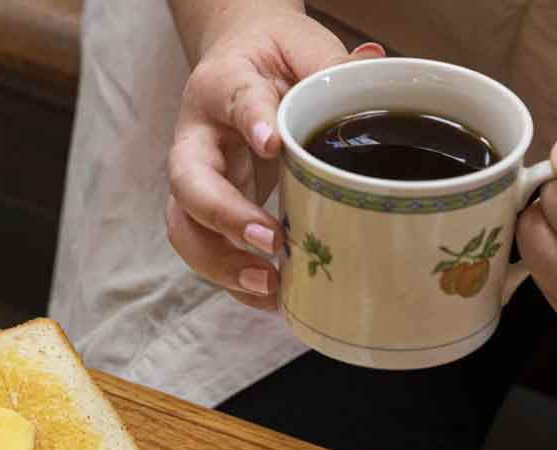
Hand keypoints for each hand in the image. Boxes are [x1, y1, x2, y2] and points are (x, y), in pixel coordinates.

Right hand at [165, 11, 382, 309]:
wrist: (238, 62)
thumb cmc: (270, 55)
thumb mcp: (300, 44)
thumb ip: (329, 62)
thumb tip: (370, 66)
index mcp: (220, 85)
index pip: (233, 100)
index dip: (251, 120)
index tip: (273, 141)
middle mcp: (194, 138)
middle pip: (188, 183)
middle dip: (224, 217)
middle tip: (269, 239)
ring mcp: (194, 180)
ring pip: (186, 228)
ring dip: (222, 263)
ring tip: (268, 284)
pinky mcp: (206, 212)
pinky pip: (207, 252)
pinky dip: (235, 281)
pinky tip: (273, 298)